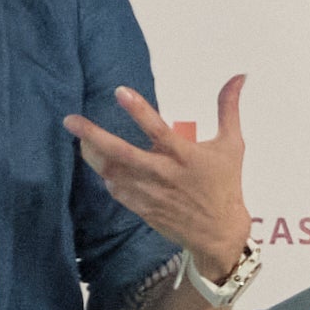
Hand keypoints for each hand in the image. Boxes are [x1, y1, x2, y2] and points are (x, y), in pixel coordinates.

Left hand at [63, 78, 252, 274]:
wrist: (219, 233)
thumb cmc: (225, 184)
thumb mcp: (232, 144)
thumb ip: (229, 108)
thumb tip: (239, 76)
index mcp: (185, 156)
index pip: (158, 129)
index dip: (139, 110)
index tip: (119, 91)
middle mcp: (163, 174)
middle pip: (122, 153)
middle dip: (93, 136)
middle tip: (70, 120)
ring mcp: (149, 193)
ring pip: (112, 172)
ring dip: (93, 155)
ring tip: (80, 138)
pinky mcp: (142, 208)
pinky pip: (117, 190)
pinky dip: (107, 176)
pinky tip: (102, 165)